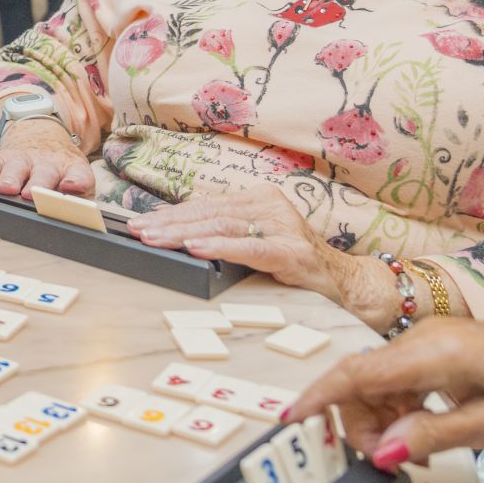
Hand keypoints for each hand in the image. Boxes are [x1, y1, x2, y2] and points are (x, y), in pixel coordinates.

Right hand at [0, 115, 95, 197]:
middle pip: (44, 173)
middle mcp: (48, 163)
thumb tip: (86, 223)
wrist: (42, 135)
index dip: (76, 181)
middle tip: (31, 194)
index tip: (71, 187)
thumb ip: (83, 200)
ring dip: (11, 177)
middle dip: (38, 184)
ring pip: (16, 168)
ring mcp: (24, 160)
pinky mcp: (1, 159)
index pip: (78, 175)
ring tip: (5, 188)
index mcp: (71, 169)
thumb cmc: (61, 169)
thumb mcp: (77, 178)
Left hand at [123, 185, 396, 322]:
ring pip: (223, 226)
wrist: (346, 283)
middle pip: (210, 213)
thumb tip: (180, 234)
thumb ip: (229, 233)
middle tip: (137, 231)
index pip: (207, 205)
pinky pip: (248, 247)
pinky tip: (194, 248)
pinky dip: (218, 247)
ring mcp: (283, 226)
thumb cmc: (297, 265)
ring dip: (183, 233)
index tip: (142, 222)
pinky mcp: (292, 251)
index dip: (172, 214)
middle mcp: (271, 206)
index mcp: (260, 199)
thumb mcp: (258, 241)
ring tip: (154, 238)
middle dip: (170, 223)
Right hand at [282, 320, 483, 471]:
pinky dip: (398, 409)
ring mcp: (430, 340)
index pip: (357, 373)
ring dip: (382, 422)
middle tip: (391, 464)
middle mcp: (425, 339)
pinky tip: (422, 434)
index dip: (319, 397)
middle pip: (361, 383)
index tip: (292, 420)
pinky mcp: (438, 348)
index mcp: (437, 354)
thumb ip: (435, 435)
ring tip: (416, 455)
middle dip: (361, 427)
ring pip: (376, 383)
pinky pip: (397, 379)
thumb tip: (387, 452)